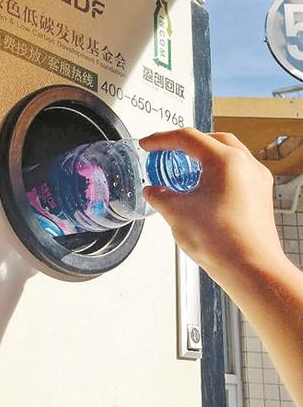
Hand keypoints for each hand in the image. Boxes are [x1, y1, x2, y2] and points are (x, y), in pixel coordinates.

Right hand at [139, 128, 284, 279]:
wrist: (250, 268)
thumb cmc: (221, 240)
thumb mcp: (176, 213)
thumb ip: (159, 196)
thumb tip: (153, 191)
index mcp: (225, 161)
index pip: (187, 138)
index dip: (162, 140)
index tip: (147, 145)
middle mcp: (246, 165)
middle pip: (211, 140)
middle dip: (185, 144)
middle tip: (166, 152)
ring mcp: (256, 180)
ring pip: (227, 155)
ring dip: (202, 158)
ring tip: (183, 171)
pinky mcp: (259, 196)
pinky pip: (236, 173)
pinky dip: (216, 173)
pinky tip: (202, 189)